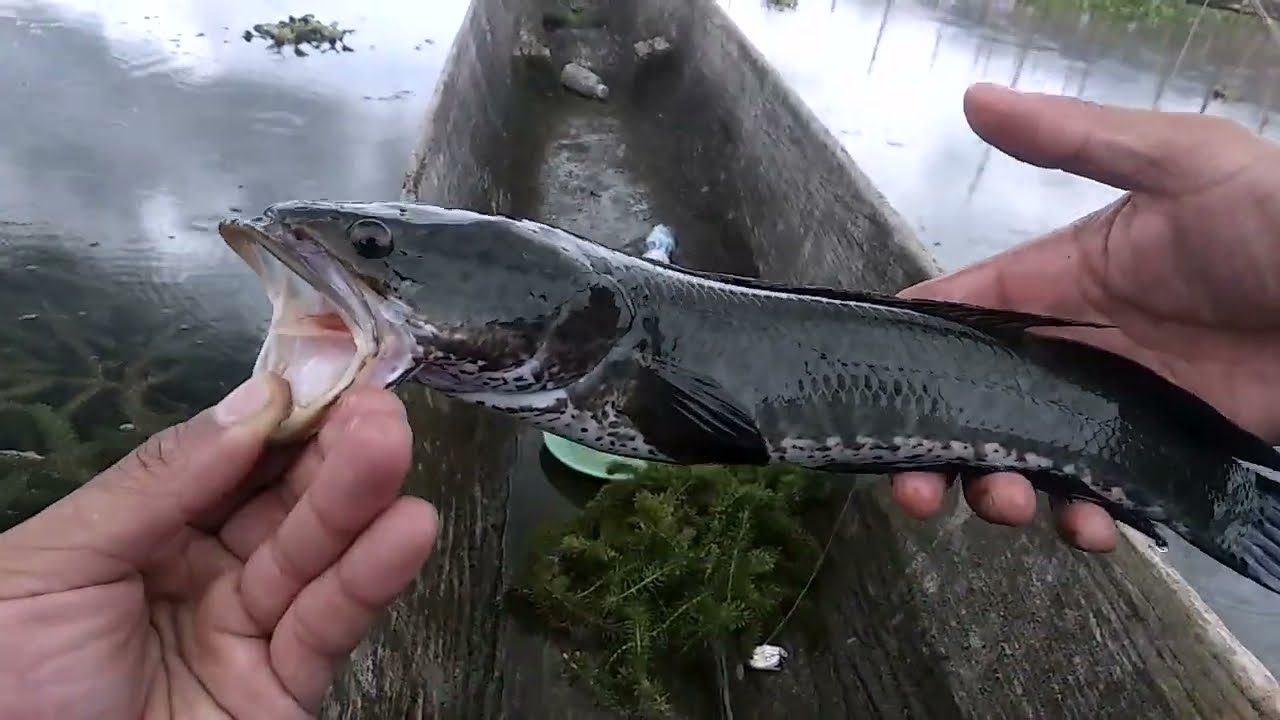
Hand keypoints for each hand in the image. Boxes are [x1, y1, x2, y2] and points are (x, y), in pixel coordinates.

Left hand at [0, 374, 438, 718]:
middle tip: (375, 403)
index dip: (278, 418)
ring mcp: (247, 633)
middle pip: (283, 504)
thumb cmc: (7, 672)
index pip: (228, 463)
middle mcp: (204, 574)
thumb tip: (256, 400)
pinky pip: (330, 629)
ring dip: (359, 500)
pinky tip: (409, 528)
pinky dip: (372, 580)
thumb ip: (158, 483)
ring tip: (393, 444)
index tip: (325, 373)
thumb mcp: (53, 562)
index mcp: (142, 533)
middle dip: (330, 450)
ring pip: (314, 557)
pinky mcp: (283, 692)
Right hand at [892, 82, 1279, 552]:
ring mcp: (1113, 407)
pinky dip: (1081, 518)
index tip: (857, 387)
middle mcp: (1073, 347)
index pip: (960, 312)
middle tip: (915, 489)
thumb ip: (1077, 140)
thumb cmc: (1277, 223)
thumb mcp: (1180, 164)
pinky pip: (1100, 495)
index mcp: (1060, 279)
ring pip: (1024, 458)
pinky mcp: (1160, 455)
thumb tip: (972, 98)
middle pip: (974, 403)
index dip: (906, 348)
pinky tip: (1087, 525)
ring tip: (1007, 502)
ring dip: (997, 489)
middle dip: (933, 448)